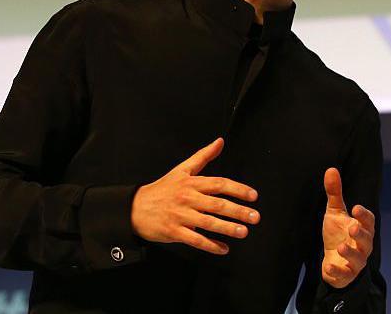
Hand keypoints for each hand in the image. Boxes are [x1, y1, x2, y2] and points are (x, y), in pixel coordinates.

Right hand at [131, 137, 259, 254]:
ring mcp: (180, 215)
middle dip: (238, 211)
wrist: (135, 207)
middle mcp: (187, 198)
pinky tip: (223, 248)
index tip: (253, 196)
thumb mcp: (181, 169)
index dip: (238, 189)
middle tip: (255, 217)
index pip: (219, 184)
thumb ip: (203, 156)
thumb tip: (220, 142)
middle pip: (217, 204)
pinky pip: (195, 240)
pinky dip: (210, 245)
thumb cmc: (162, 189)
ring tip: (243, 232)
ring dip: (227, 228)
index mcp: (191, 182)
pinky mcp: (174, 232)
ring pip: (208, 222)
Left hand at [321, 167, 374, 287]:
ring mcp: (355, 261)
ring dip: (351, 253)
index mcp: (362, 228)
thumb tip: (331, 169)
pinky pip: (344, 274)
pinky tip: (329, 266)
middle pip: (367, 240)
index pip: (368, 221)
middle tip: (352, 228)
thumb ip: (335, 193)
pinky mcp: (346, 274)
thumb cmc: (338, 233)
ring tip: (342, 247)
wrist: (333, 260)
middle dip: (360, 234)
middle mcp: (363, 245)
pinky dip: (337, 271)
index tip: (355, 208)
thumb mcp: (335, 212)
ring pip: (358, 259)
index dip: (364, 215)